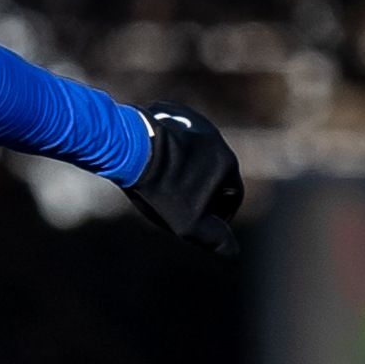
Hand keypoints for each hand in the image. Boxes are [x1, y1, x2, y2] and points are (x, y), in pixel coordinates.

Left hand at [124, 108, 243, 253]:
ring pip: (195, 153)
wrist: (130, 149)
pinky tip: (152, 163)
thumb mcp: (188, 224)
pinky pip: (176, 135)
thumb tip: (232, 251)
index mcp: (227, 164)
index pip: (234, 194)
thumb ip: (213, 238)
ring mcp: (194, 123)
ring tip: (166, 186)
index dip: (223, 213)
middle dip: (204, 191)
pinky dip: (169, 151)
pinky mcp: (171, 112)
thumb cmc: (161, 189)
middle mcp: (216, 140)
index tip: (207, 224)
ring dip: (186, 170)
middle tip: (184, 207)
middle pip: (215, 172)